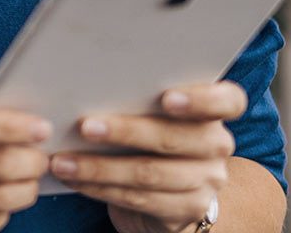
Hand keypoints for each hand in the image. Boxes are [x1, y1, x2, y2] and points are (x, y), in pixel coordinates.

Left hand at [48, 80, 245, 232]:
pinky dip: (101, 188)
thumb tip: (83, 80)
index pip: (227, 101)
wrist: (168, 192)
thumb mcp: (149, 111)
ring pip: (150, 173)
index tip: (167, 98)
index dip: (201, 99)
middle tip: (85, 126)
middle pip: (175, 138)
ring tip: (63, 162)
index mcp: (213, 112)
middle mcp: (216, 145)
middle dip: (126, 132)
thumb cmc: (148, 134)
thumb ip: (135, 95)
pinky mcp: (187, 210)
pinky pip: (139, 199)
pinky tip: (74, 180)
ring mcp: (206, 181)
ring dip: (100, 168)